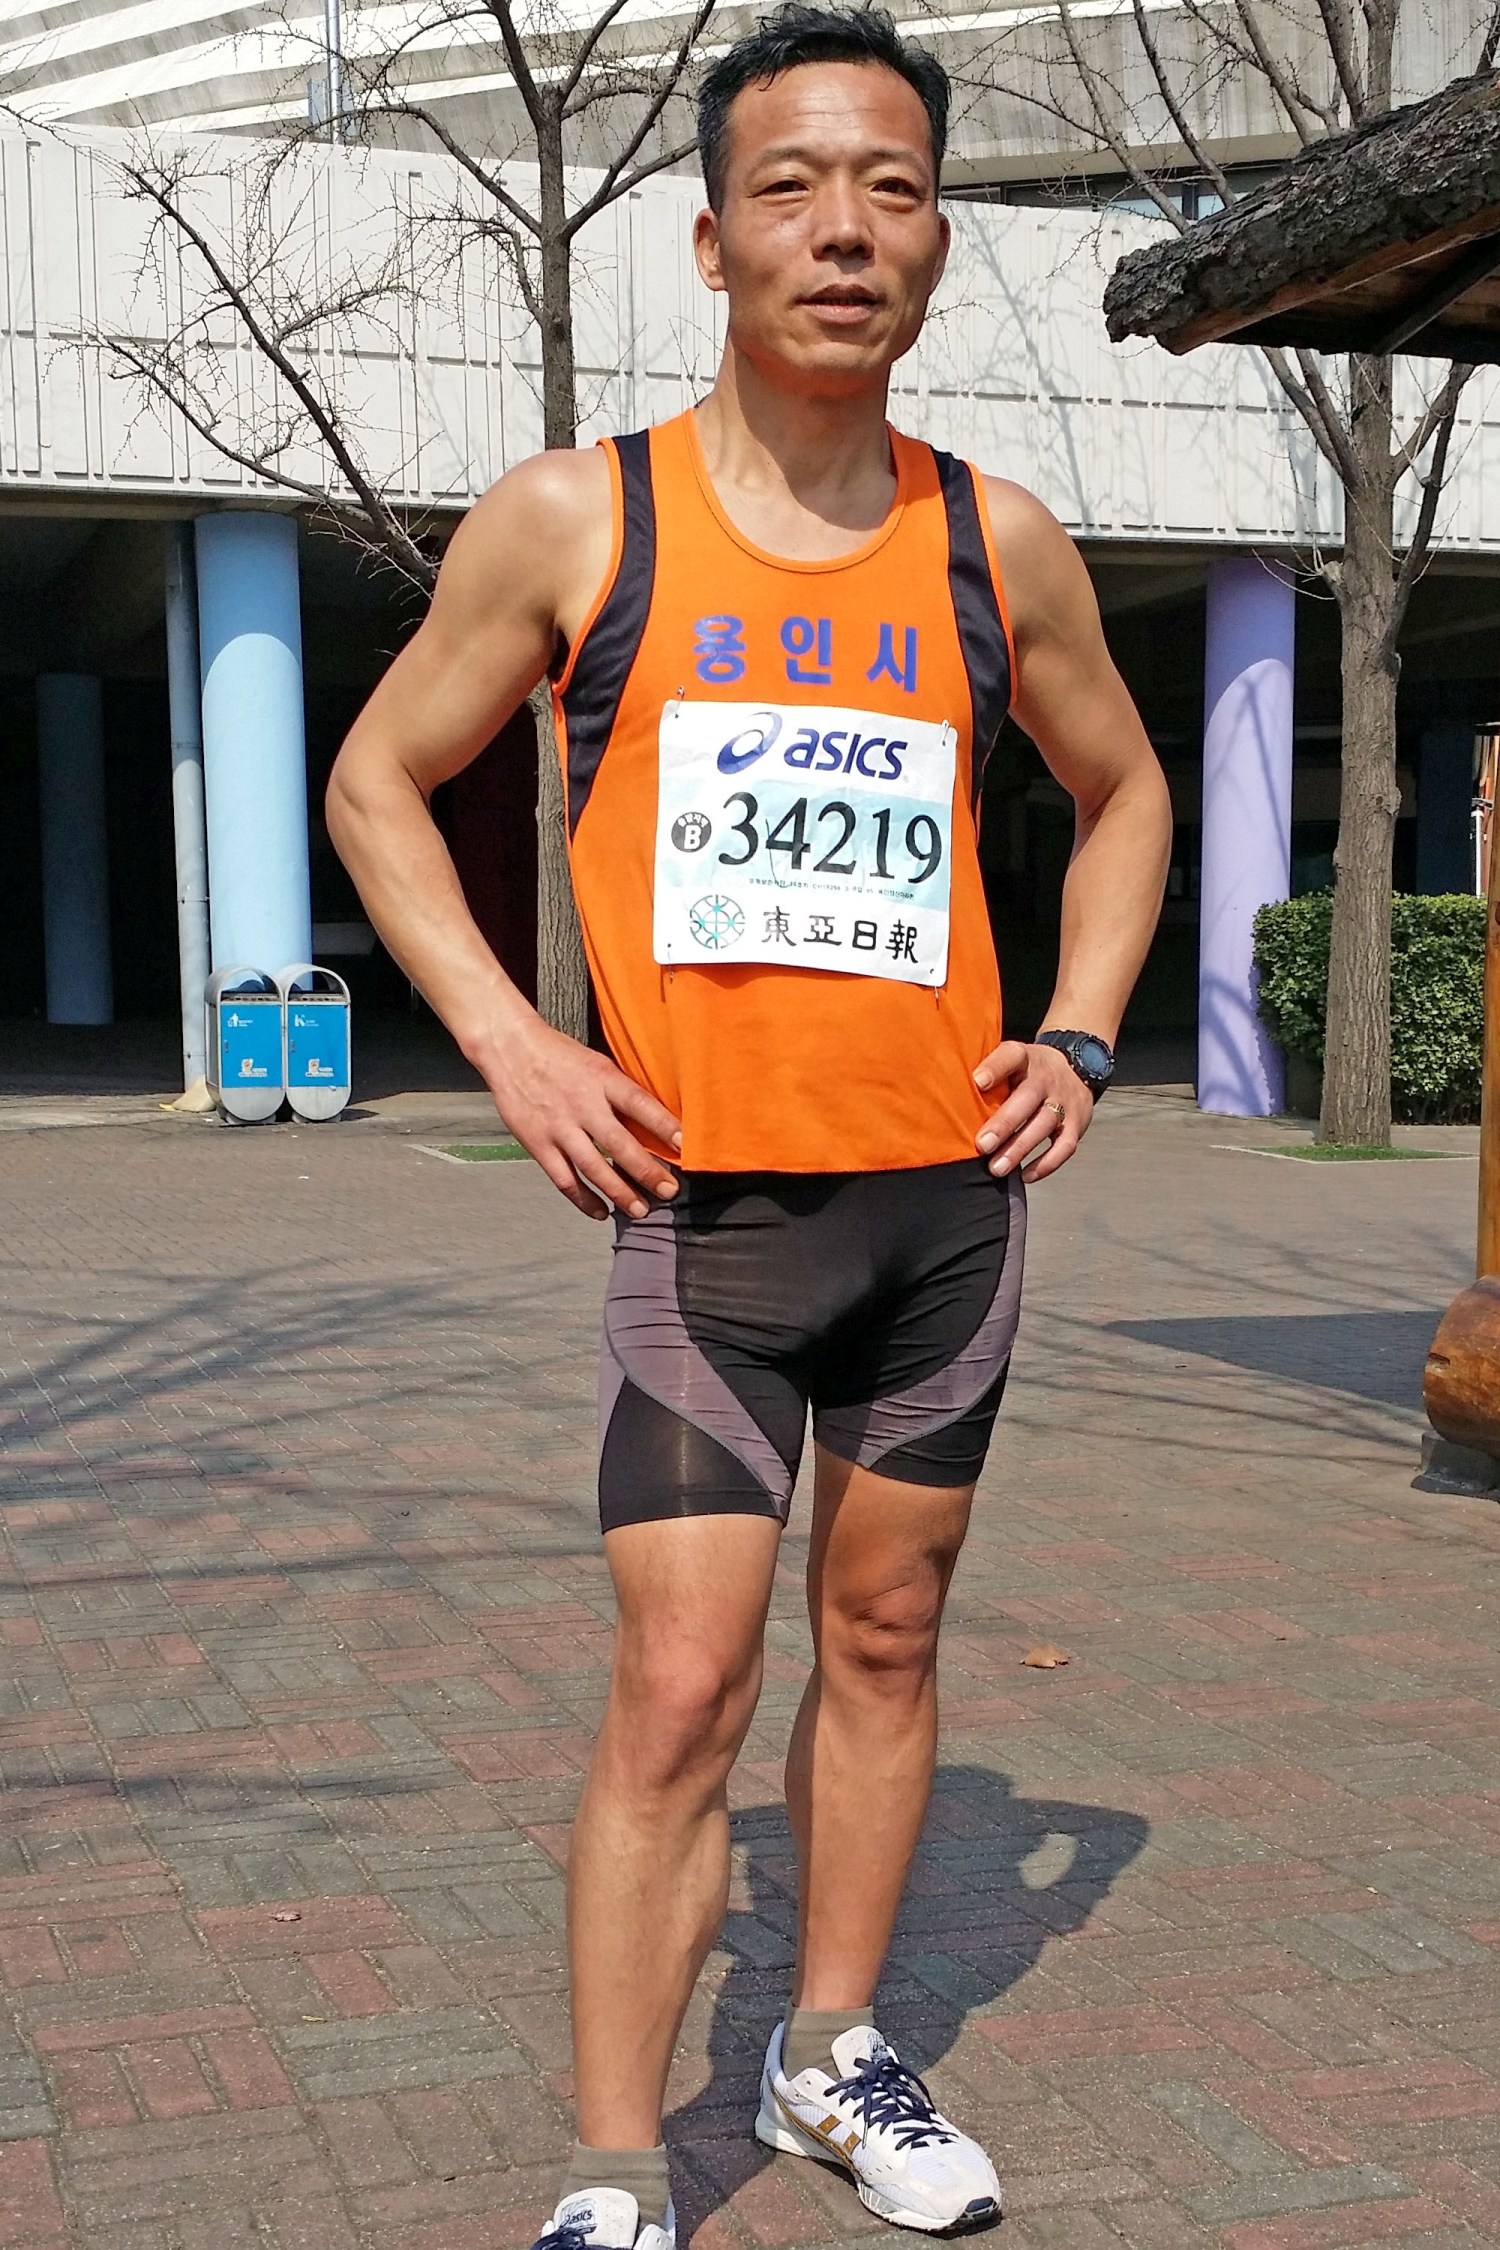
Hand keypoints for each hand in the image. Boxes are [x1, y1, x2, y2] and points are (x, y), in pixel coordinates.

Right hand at [478, 1014, 681, 1220]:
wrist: (509, 1048)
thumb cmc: (559, 1055)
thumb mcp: (597, 1063)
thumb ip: (620, 1091)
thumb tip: (654, 1122)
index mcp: (602, 1079)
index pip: (640, 1104)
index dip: (664, 1126)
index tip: (686, 1146)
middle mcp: (582, 1105)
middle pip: (620, 1145)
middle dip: (648, 1171)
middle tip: (669, 1191)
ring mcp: (559, 1127)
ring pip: (594, 1168)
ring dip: (620, 1193)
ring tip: (641, 1210)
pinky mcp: (538, 1144)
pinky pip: (565, 1179)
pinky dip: (584, 1200)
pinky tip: (601, 1212)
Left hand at [973, 1038, 1092, 1183]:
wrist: (1079, 1066)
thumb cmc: (1028, 1070)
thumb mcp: (1012, 1059)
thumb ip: (989, 1070)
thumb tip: (947, 1089)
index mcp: (1025, 1058)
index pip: (1011, 1056)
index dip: (995, 1067)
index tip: (976, 1082)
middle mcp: (1046, 1078)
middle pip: (1027, 1099)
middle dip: (1004, 1123)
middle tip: (982, 1145)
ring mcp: (1064, 1102)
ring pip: (1044, 1125)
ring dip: (1019, 1149)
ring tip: (996, 1168)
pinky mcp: (1078, 1124)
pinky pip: (1065, 1146)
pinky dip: (1046, 1164)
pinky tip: (1025, 1176)